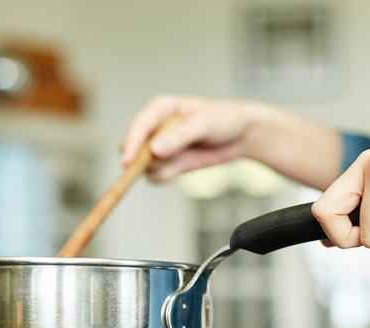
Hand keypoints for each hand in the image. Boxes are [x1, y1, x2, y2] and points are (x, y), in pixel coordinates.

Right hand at [121, 95, 257, 181]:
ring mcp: (160, 148)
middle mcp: (155, 128)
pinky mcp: (168, 163)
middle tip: (165, 161)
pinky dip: (167, 176)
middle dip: (144, 160)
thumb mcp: (203, 124)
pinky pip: (156, 176)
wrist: (241, 135)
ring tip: (184, 158)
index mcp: (160, 109)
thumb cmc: (224, 119)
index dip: (131, 144)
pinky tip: (184, 166)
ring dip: (160, 168)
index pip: (138, 127)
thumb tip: (155, 149)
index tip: (128, 162)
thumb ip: (179, 136)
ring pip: (144, 166)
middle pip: (134, 148)